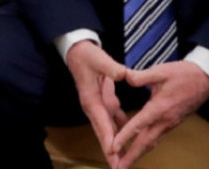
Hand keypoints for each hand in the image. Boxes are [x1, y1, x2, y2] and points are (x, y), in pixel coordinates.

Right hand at [65, 41, 129, 168]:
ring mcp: (98, 105)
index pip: (101, 122)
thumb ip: (111, 68)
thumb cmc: (87, 55)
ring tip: (123, 160)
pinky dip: (120, 130)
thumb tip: (124, 75)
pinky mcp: (104, 101)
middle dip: (110, 151)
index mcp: (91, 99)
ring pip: (108, 129)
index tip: (113, 153)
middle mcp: (93, 106)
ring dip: (115, 144)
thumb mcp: (99, 58)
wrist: (78, 50)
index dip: (108, 138)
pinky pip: (113, 120)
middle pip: (103, 132)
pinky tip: (130, 138)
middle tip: (117, 167)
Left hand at [110, 61, 208, 168]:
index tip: (112, 148)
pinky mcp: (172, 123)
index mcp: (159, 108)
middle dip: (131, 157)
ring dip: (137, 154)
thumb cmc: (184, 74)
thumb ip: (141, 76)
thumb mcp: (161, 71)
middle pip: (145, 143)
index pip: (138, 125)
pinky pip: (156, 138)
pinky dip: (145, 146)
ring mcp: (169, 124)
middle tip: (118, 168)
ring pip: (151, 143)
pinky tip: (138, 148)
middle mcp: (164, 120)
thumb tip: (124, 77)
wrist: (207, 78)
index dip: (124, 137)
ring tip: (125, 163)